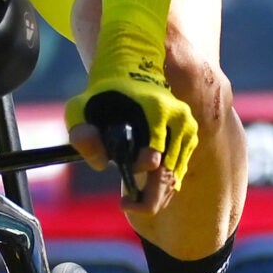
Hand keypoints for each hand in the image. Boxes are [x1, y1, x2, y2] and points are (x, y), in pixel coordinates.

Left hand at [67, 72, 196, 215]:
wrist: (133, 69)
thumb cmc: (103, 92)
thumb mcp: (81, 107)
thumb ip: (82, 133)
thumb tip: (101, 163)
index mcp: (157, 109)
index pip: (154, 155)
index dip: (136, 175)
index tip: (124, 186)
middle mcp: (179, 118)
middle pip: (168, 172)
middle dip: (148, 195)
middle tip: (126, 202)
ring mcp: (189, 127)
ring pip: (175, 175)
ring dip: (155, 190)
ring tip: (132, 196)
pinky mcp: (191, 136)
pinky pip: (180, 170)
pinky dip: (164, 184)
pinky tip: (145, 185)